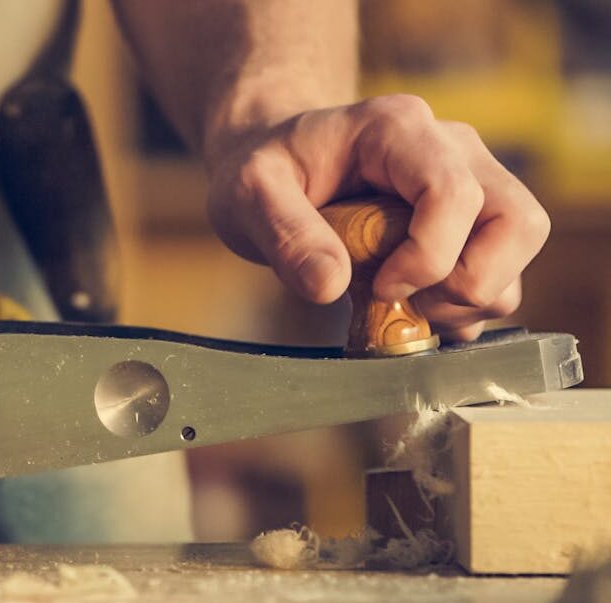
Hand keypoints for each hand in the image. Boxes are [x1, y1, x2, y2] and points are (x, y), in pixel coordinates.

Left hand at [205, 94, 549, 340]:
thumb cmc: (266, 170)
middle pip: (517, 221)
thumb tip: (330, 285)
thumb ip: (284, 233)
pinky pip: (502, 272)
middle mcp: (452, 148)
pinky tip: (409, 307)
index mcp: (398, 129)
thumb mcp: (249, 193)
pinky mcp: (473, 221)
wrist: (278, 164)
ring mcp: (472, 182)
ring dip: (467, 300)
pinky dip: (464, 307)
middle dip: (468, 283)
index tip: (378, 286)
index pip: (454, 194)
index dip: (427, 256)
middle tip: (404, 302)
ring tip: (400, 306)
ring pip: (518, 252)